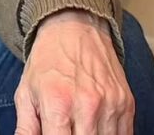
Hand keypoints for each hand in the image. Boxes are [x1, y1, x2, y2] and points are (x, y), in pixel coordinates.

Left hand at [14, 9, 133, 134]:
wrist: (74, 28)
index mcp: (58, 103)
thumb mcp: (25, 93)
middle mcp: (88, 105)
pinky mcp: (127, 103)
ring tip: (79, 126)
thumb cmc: (47, 63)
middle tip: (65, 129)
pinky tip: (96, 127)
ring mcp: (111, 105)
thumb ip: (26, 129)